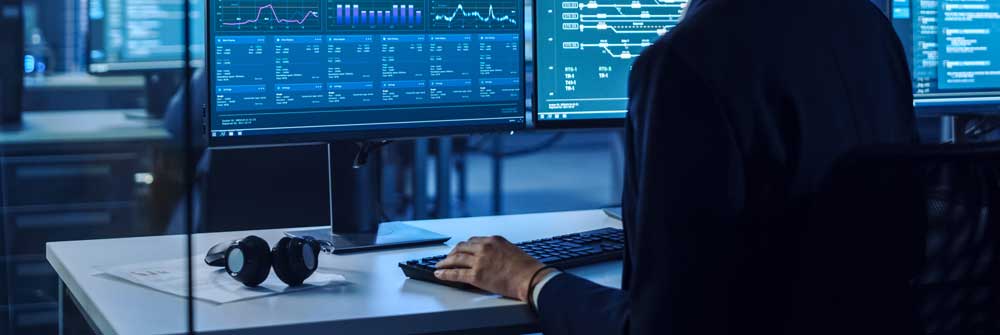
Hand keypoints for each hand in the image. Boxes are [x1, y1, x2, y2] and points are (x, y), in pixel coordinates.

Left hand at [434, 236, 554, 300]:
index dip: (464, 246)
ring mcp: (479, 261)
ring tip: (439, 265)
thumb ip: (498, 251)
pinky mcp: (476, 275)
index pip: (473, 241)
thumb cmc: (527, 268)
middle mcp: (484, 247)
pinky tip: (439, 273)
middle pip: (461, 247)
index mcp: (494, 240)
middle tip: (447, 257)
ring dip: (445, 262)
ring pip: (456, 259)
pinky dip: (445, 273)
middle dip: (452, 253)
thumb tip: (491, 258)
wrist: (531, 278)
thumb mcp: (512, 250)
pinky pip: (455, 273)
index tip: (460, 250)